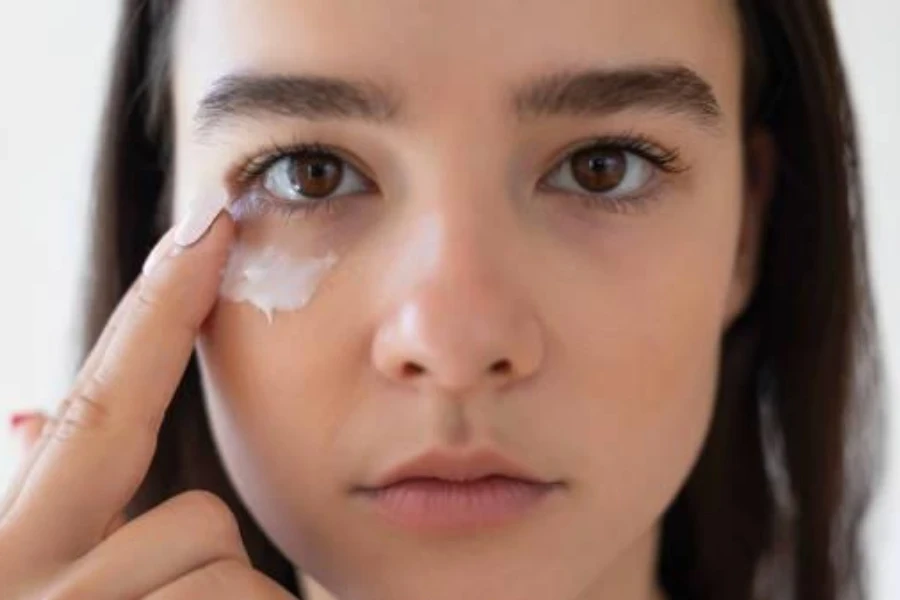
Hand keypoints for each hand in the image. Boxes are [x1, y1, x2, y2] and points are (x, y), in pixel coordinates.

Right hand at [0, 212, 295, 598]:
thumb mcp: (56, 588)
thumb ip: (53, 508)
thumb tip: (19, 415)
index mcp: (11, 556)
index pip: (97, 412)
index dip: (157, 316)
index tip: (208, 221)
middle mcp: (25, 587)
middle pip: (197, 517)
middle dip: (203, 568)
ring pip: (231, 576)